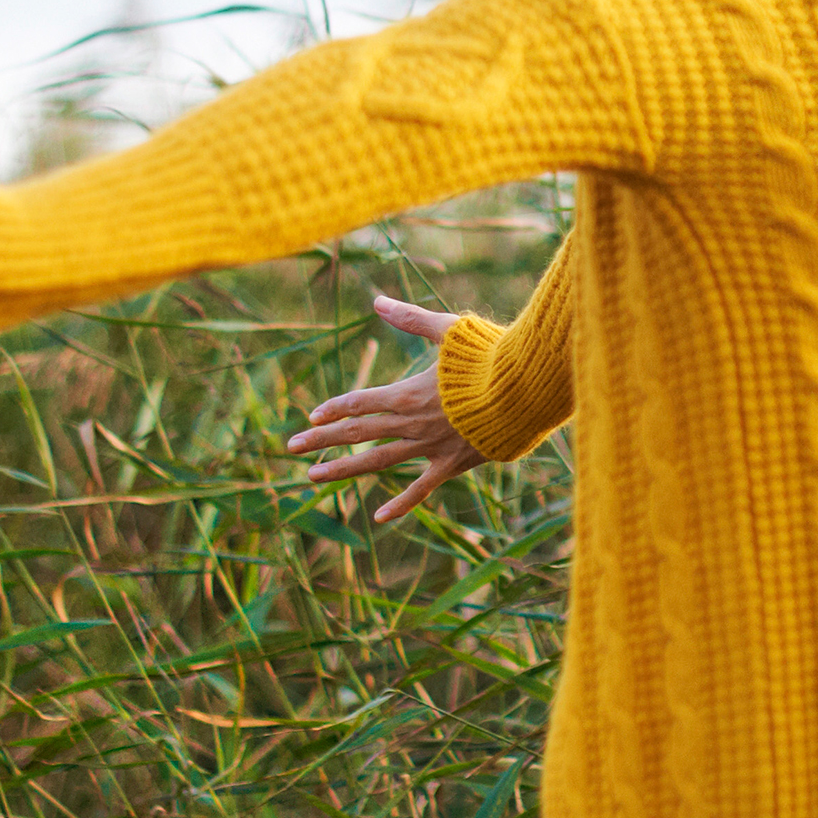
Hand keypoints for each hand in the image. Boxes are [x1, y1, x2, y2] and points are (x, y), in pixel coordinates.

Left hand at [288, 293, 482, 522]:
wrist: (527, 391)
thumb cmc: (491, 355)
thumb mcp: (449, 329)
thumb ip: (410, 318)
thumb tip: (376, 301)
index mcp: (408, 391)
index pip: (358, 402)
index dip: (332, 409)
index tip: (310, 417)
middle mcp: (412, 422)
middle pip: (357, 432)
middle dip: (321, 440)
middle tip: (290, 448)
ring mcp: (430, 447)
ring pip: (377, 462)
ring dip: (343, 469)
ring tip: (312, 477)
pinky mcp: (452, 463)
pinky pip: (420, 488)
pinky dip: (400, 503)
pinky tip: (379, 517)